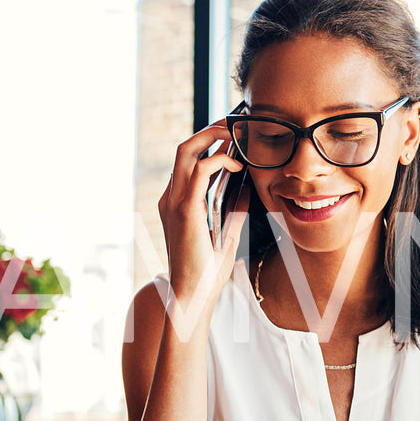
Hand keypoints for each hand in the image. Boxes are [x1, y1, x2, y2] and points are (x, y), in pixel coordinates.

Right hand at [158, 121, 248, 324]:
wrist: (193, 295)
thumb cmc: (206, 271)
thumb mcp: (225, 233)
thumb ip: (234, 210)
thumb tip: (248, 188)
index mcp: (177, 201)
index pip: (189, 160)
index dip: (209, 142)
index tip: (234, 136)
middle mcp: (171, 196)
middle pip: (185, 147)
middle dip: (211, 130)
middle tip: (236, 125)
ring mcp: (174, 201)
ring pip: (187, 151)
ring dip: (213, 136)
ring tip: (236, 134)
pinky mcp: (185, 209)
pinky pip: (200, 171)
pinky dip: (219, 160)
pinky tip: (237, 164)